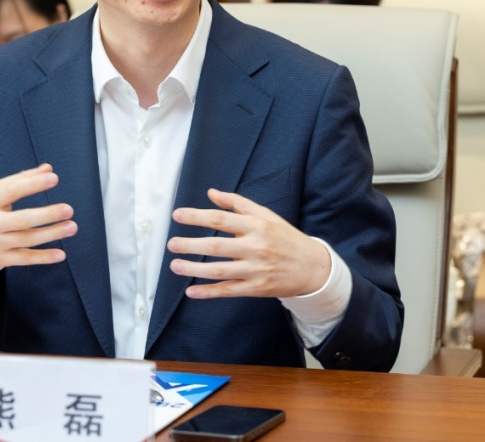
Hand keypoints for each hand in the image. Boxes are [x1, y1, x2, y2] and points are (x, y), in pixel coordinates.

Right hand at [0, 163, 75, 267]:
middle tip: (68, 209)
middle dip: (47, 215)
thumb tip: (48, 169)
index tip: (53, 178)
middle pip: (22, 220)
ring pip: (26, 239)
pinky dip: (43, 257)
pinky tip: (60, 254)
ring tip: (71, 227)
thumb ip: (22, 180)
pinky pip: (24, 259)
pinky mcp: (0, 258)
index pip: (11, 190)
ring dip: (51, 234)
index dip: (32, 184)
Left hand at [166, 188, 330, 298]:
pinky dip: (209, 292)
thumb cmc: (286, 238)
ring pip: (220, 271)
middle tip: (171, 244)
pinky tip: (191, 291)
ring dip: (194, 269)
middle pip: (217, 246)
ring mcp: (256, 269)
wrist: (313, 267)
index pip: (221, 219)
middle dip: (191, 245)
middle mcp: (256, 247)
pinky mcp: (257, 288)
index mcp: (257, 226)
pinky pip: (229, 291)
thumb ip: (237, 204)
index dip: (197, 216)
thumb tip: (211, 193)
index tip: (177, 215)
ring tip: (175, 265)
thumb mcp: (266, 216)